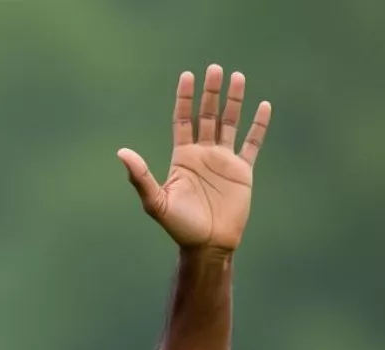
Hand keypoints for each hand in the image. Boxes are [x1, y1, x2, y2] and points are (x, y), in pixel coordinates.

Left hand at [119, 65, 271, 250]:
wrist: (207, 245)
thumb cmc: (179, 227)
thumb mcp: (157, 202)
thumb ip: (141, 177)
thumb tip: (121, 153)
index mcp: (182, 158)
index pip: (182, 121)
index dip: (184, 99)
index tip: (187, 76)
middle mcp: (203, 155)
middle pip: (207, 116)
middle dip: (210, 93)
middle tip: (214, 68)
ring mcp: (223, 162)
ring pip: (229, 123)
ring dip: (233, 101)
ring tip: (236, 76)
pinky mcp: (242, 171)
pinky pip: (252, 144)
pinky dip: (258, 126)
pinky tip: (263, 106)